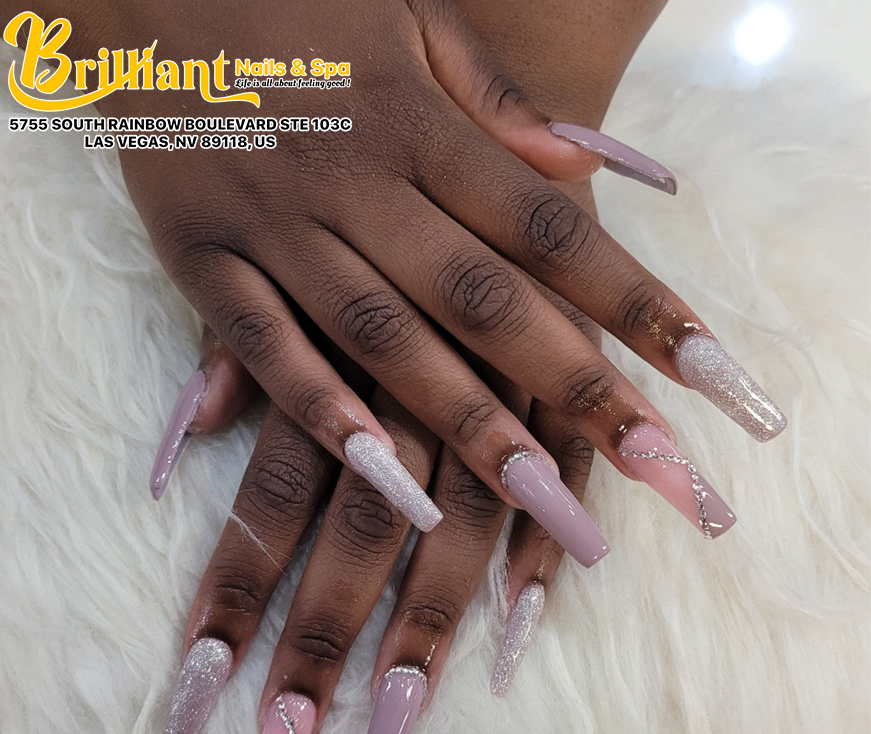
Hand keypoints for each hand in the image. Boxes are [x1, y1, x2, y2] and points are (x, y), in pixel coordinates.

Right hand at [0, 0, 784, 561]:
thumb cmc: (303, 9)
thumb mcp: (414, 25)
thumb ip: (501, 104)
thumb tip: (596, 166)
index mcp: (423, 128)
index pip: (554, 231)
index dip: (637, 304)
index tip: (710, 377)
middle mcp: (363, 186)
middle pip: (488, 302)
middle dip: (580, 389)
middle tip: (662, 472)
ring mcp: (280, 229)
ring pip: (387, 340)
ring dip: (470, 426)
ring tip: (551, 504)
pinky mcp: (203, 265)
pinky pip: (267, 351)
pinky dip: (324, 415)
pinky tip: (387, 483)